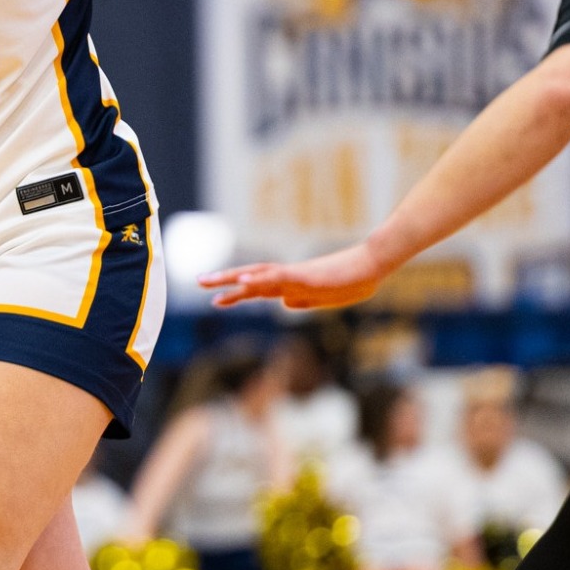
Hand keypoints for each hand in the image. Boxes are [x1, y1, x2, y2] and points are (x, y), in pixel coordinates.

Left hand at [200, 243, 389, 310]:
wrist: (371, 267)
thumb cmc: (351, 281)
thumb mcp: (323, 299)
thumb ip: (303, 300)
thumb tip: (283, 302)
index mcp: (292, 285)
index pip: (257, 289)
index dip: (236, 293)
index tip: (215, 298)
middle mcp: (288, 278)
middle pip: (251, 279)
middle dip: (224, 281)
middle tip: (198, 281)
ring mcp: (295, 275)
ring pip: (258, 275)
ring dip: (233, 277)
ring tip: (210, 279)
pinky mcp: (305, 275)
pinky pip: (278, 276)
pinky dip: (259, 277)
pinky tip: (243, 278)